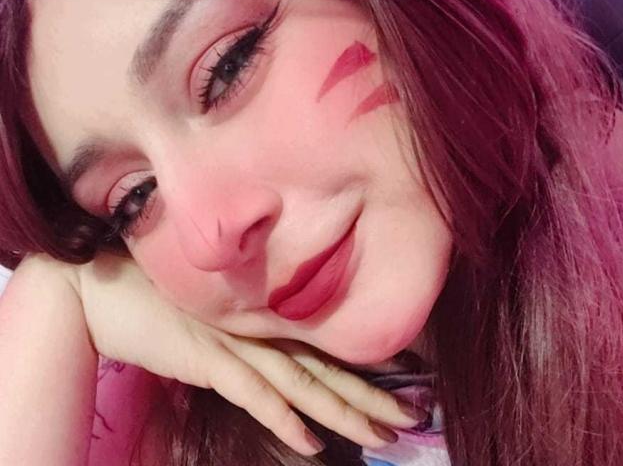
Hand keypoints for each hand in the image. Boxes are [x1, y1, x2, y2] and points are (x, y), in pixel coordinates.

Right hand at [74, 253, 422, 454]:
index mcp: (260, 316)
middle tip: (411, 416)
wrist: (99, 288)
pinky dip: (284, 420)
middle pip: (324, 366)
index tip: (405, 375)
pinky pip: (255, 396)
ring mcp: (236, 344)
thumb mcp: (208, 311)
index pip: (323, 342)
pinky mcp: (208, 361)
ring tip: (381, 433)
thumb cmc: (152, 296)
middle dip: (369, 394)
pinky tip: (311, 445)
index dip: (364, 361)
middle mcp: (258, 328)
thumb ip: (239, 325)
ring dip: (343, 411)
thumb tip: (264, 346)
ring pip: (302, 382)